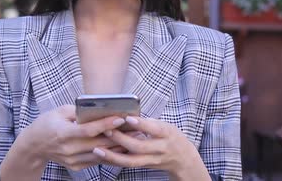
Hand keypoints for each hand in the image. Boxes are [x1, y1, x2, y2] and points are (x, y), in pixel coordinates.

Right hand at [19, 105, 127, 170]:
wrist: (35, 145)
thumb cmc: (47, 123)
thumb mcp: (60, 111)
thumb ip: (79, 111)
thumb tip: (100, 109)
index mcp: (63, 133)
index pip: (88, 130)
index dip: (105, 124)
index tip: (121, 117)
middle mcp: (68, 149)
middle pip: (98, 143)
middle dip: (119, 135)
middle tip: (136, 128)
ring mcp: (72, 160)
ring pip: (101, 154)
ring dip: (119, 146)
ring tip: (135, 138)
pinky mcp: (76, 166)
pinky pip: (97, 160)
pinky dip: (111, 154)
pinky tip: (123, 147)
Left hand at [93, 116, 207, 178]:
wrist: (183, 159)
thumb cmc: (170, 136)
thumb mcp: (165, 125)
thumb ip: (148, 122)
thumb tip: (125, 115)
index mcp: (167, 134)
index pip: (154, 128)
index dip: (141, 124)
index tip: (127, 117)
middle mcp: (160, 149)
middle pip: (140, 147)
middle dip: (122, 139)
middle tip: (107, 130)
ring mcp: (152, 160)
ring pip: (131, 161)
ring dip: (113, 156)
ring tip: (98, 149)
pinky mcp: (145, 166)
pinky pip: (128, 165)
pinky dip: (114, 161)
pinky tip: (102, 156)